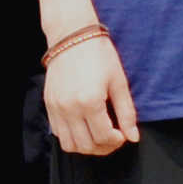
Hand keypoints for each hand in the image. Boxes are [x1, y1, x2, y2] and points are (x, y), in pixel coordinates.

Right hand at [43, 25, 138, 158]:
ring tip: (99, 136)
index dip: (117, 141)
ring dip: (86, 146)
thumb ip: (126, 112)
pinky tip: (84, 127)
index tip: (123, 135)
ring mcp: (56, 108)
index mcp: (90, 101)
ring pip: (69, 144)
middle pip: (86, 145)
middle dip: (104, 147)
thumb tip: (133, 136)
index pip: (103, 137)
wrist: (72, 36)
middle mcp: (70, 108)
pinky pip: (58, 133)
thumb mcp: (118, 81)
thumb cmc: (98, 54)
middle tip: (114, 138)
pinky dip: (72, 137)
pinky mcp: (49, 105)